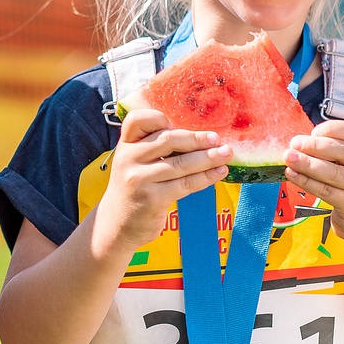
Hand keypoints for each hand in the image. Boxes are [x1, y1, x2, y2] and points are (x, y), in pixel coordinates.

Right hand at [94, 108, 230, 253]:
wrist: (117, 225)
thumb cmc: (134, 189)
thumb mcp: (133, 163)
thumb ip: (153, 148)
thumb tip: (198, 138)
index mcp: (125, 145)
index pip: (137, 120)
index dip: (158, 117)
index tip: (178, 123)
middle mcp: (129, 158)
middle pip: (168, 139)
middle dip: (196, 139)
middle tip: (217, 139)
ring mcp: (139, 179)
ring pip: (181, 163)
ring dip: (208, 158)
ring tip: (226, 154)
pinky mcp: (152, 199)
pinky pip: (185, 184)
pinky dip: (205, 177)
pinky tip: (218, 173)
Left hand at [283, 120, 343, 245]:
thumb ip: (337, 151)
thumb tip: (302, 142)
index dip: (330, 129)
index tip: (311, 132)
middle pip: (342, 151)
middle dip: (314, 146)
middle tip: (294, 144)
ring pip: (333, 172)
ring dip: (307, 164)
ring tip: (289, 158)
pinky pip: (327, 191)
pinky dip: (306, 182)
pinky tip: (293, 175)